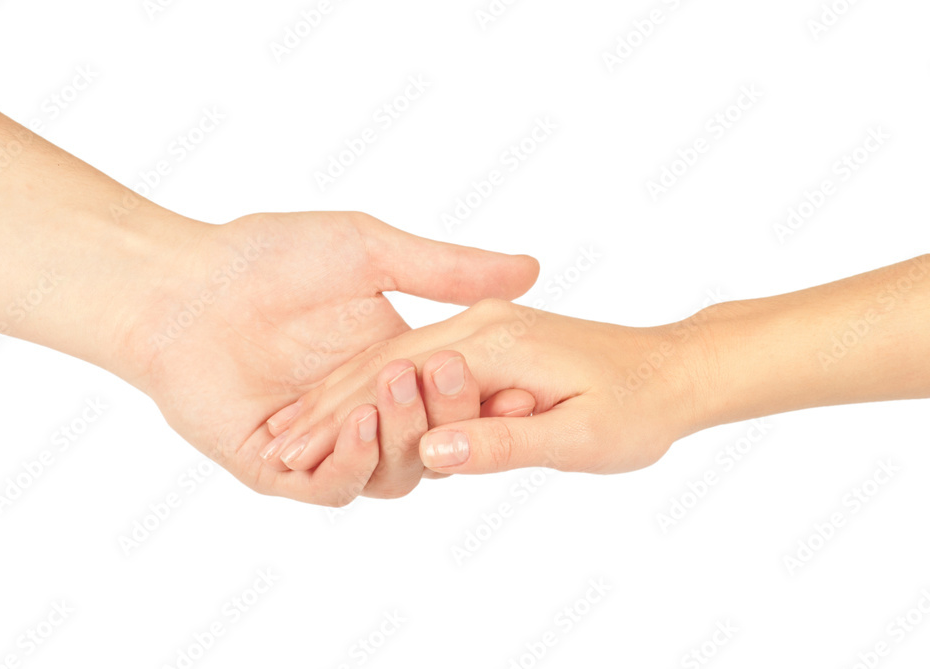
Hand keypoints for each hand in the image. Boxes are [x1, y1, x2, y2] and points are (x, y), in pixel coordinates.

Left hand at [117, 213, 538, 504]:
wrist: (182, 284)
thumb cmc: (267, 258)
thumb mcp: (370, 253)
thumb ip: (447, 270)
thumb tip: (531, 269)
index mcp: (391, 365)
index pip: (455, 398)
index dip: (485, 396)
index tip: (513, 379)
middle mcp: (363, 410)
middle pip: (431, 442)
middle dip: (443, 414)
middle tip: (441, 374)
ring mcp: (322, 443)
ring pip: (389, 473)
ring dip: (401, 439)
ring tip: (391, 392)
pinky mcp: (277, 468)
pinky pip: (328, 488)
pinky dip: (350, 466)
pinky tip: (357, 428)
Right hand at [270, 299, 711, 477]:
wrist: (675, 372)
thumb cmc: (637, 406)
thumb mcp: (579, 435)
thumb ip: (502, 441)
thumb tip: (434, 452)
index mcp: (494, 344)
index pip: (397, 380)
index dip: (343, 419)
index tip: (292, 453)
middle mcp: (480, 328)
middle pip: (382, 365)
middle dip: (326, 406)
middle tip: (273, 444)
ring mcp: (482, 330)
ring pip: (393, 359)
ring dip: (342, 395)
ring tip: (292, 429)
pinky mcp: (486, 342)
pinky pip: (417, 361)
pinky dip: (376, 385)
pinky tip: (350, 407)